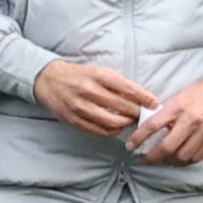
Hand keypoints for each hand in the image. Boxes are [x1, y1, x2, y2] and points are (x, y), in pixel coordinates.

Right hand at [33, 60, 157, 135]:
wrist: (48, 79)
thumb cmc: (77, 74)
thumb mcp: (97, 70)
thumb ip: (116, 83)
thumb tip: (140, 97)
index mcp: (97, 74)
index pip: (127, 88)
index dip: (144, 97)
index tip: (154, 103)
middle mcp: (89, 91)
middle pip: (122, 107)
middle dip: (137, 113)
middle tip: (144, 115)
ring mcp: (80, 107)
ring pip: (112, 122)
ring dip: (125, 124)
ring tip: (130, 121)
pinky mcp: (74, 120)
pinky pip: (99, 131)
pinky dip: (111, 131)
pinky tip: (116, 127)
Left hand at [125, 64, 202, 165]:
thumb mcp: (181, 94)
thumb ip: (168, 110)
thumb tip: (153, 123)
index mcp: (178, 106)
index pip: (153, 125)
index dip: (139, 137)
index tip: (130, 145)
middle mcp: (191, 120)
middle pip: (166, 147)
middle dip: (152, 156)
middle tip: (145, 159)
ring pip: (182, 156)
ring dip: (169, 161)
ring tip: (163, 159)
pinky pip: (197, 157)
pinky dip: (186, 161)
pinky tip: (180, 158)